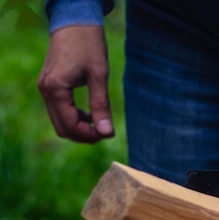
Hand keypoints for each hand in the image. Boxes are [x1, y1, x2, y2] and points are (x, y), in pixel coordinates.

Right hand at [38, 26, 113, 142]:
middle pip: (62, 128)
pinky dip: (74, 117)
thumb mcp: (99, 76)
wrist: (75, 21)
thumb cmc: (89, 45)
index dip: (90, 135)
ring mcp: (45, 88)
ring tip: (101, 124)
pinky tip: (92, 115)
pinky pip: (59, 110)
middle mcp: (46, 91)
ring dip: (80, 128)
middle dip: (84, 135)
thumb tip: (107, 132)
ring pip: (60, 121)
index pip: (70, 126)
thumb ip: (101, 106)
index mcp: (55, 89)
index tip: (109, 134)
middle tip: (106, 132)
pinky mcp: (50, 85)